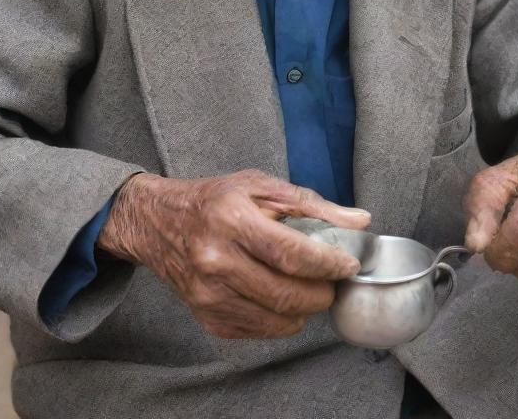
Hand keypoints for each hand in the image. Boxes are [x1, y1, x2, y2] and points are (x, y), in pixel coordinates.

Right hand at [97, 169, 369, 338]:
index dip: (327, 263)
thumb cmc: (215, 199)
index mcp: (231, 219)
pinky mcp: (205, 315)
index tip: (349, 264)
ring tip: (310, 290)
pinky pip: (255, 331)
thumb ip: (312, 204)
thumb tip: (359, 221)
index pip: (290, 253)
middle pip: (285, 293)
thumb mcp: (260, 185)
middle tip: (332, 282)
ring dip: (304, 310)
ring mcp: (207, 293)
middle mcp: (216, 259)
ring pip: (274, 319)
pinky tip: (281, 300)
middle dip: (321, 293)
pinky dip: (278, 321)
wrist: (158, 222)